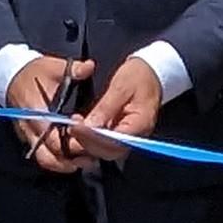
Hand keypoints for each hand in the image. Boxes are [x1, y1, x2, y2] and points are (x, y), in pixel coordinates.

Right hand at [9, 54, 93, 174]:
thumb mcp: (53, 66)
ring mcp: (29, 135)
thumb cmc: (34, 73)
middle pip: (50, 155)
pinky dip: (58, 161)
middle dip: (72, 159)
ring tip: (85, 162)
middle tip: (93, 158)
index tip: (91, 141)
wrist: (11, 76)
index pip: (54, 138)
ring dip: (65, 164)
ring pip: (45, 160)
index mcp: (38, 112)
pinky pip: (43, 156)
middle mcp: (31, 128)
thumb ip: (73, 69)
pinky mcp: (29, 138)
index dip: (73, 143)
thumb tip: (89, 67)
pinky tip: (74, 159)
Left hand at [75, 53, 167, 167]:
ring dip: (87, 142)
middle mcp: (136, 137)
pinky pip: (105, 143)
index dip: (94, 137)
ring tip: (74, 127)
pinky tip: (81, 127)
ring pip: (105, 150)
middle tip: (72, 128)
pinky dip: (91, 138)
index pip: (115, 140)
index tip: (77, 128)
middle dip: (88, 142)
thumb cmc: (139, 76)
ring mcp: (129, 137)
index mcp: (141, 125)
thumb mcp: (121, 86)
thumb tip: (90, 126)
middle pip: (109, 150)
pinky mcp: (121, 134)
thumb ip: (106, 108)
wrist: (151, 72)